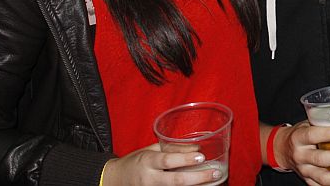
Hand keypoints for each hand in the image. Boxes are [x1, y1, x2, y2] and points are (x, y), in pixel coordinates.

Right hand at [102, 142, 219, 184]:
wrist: (114, 180)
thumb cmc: (135, 162)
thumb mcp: (150, 150)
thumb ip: (172, 149)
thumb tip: (197, 147)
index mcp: (147, 161)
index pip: (167, 160)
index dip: (185, 158)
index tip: (201, 156)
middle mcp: (149, 178)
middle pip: (176, 180)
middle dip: (198, 177)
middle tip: (215, 173)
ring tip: (212, 182)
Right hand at [274, 121, 329, 184]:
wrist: (282, 149)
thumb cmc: (299, 134)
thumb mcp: (307, 124)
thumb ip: (323, 123)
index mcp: (298, 138)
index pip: (312, 135)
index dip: (327, 134)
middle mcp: (300, 155)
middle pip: (320, 159)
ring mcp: (304, 170)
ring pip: (323, 177)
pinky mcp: (308, 180)